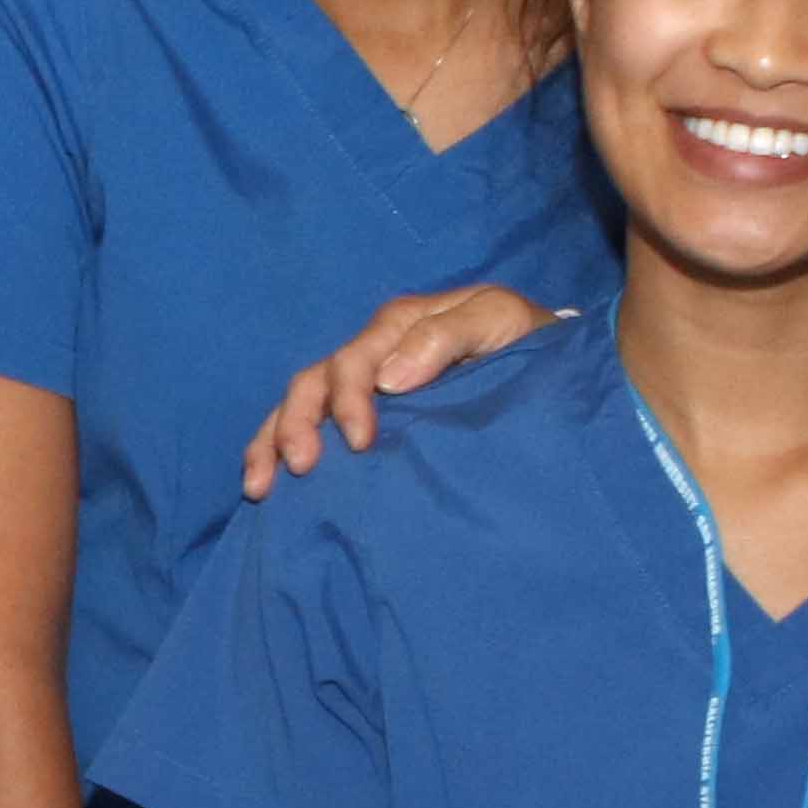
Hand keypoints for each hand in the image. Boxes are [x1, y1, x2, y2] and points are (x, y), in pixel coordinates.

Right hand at [239, 286, 563, 495]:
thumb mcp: (499, 320)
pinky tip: (268, 484)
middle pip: (313, 381)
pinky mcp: (367, 413)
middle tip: (298, 468)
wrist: (547, 360)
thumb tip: (389, 378)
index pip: (353, 360)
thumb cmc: (525, 339)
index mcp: (399, 327)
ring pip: (300, 403)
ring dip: (272, 441)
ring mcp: (365, 383)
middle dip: (296, 424)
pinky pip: (314, 425)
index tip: (361, 444)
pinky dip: (279, 449)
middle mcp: (372, 352)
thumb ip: (448, 336)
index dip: (348, 401)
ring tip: (260, 486)